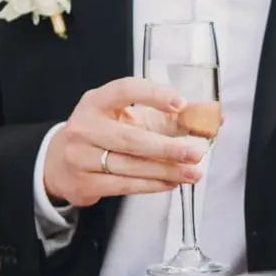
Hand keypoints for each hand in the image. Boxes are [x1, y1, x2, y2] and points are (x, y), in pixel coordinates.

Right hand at [44, 76, 207, 206]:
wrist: (60, 163)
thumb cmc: (106, 135)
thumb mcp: (128, 118)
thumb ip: (170, 117)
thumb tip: (214, 118)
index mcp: (96, 101)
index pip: (126, 90)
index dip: (154, 95)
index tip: (181, 104)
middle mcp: (84, 126)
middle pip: (131, 138)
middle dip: (168, 148)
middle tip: (196, 153)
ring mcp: (80, 156)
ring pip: (130, 165)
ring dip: (166, 171)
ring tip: (192, 173)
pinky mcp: (84, 182)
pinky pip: (124, 185)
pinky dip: (152, 185)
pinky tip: (171, 183)